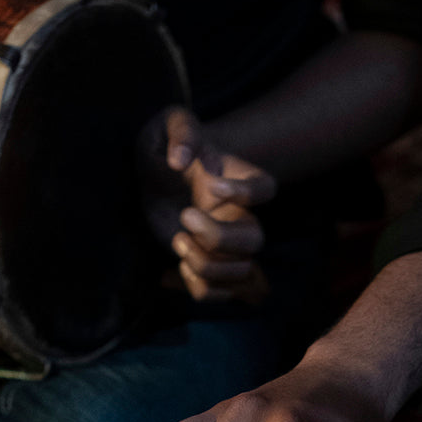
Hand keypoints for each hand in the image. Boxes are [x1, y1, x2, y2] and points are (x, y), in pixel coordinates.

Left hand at [138, 106, 276, 301]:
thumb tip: (179, 160)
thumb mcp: (169, 127)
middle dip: (218, 237)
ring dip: (205, 264)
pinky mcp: (212, 270)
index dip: (245, 193)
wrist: (156, 182)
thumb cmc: (167, 151)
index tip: (211, 185)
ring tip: (177, 240)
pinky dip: (198, 288)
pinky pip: (219, 293)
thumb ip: (180, 132)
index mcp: (239, 181)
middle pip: (255, 240)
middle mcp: (241, 217)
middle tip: (185, 216)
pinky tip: (173, 269)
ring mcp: (229, 248)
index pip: (264, 189)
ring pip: (239, 272)